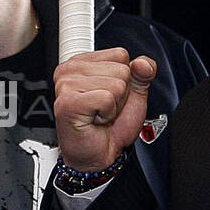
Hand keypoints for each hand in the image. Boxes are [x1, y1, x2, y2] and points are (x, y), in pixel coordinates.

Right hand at [53, 48, 155, 170]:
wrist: (98, 155)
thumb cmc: (110, 127)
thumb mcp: (133, 94)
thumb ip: (142, 74)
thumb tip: (143, 63)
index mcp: (82, 62)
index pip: (120, 54)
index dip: (124, 79)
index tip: (109, 95)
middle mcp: (70, 70)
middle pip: (120, 69)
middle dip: (120, 94)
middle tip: (104, 108)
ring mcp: (66, 85)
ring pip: (116, 85)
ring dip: (114, 105)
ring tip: (99, 114)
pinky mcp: (68, 102)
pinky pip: (106, 98)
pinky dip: (107, 113)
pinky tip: (94, 119)